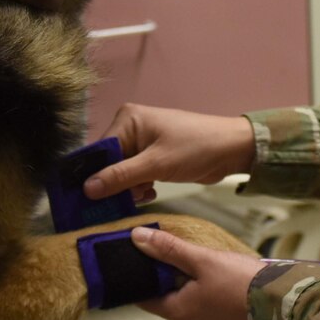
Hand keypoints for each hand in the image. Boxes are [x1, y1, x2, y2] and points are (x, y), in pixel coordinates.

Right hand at [83, 104, 255, 205]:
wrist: (232, 149)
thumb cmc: (196, 148)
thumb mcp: (155, 164)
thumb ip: (120, 177)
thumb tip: (87, 189)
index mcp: (127, 120)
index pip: (99, 150)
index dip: (93, 175)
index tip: (87, 200)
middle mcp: (131, 128)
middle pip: (109, 163)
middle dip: (115, 184)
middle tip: (124, 200)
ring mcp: (143, 143)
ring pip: (122, 172)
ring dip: (129, 188)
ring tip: (145, 193)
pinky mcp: (154, 156)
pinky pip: (135, 175)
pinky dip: (140, 186)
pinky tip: (150, 192)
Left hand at [132, 226, 263, 319]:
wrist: (284, 307)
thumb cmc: (241, 283)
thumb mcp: (203, 260)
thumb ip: (170, 249)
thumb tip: (137, 238)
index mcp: (179, 312)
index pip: (145, 299)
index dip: (142, 278)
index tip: (144, 259)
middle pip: (171, 299)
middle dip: (173, 278)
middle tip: (181, 254)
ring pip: (195, 304)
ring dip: (196, 286)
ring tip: (208, 265)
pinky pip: (214, 310)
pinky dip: (214, 295)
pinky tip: (227, 281)